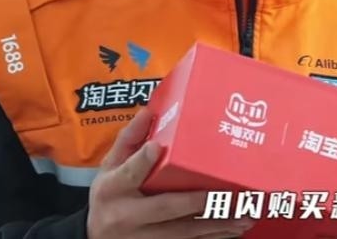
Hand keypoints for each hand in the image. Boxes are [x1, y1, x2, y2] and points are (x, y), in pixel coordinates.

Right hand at [87, 105, 254, 238]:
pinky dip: (211, 238)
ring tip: (244, 216)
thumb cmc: (108, 196)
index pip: (128, 173)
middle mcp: (126, 215)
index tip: (156, 147)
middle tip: (226, 194)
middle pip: (165, 207)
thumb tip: (149, 111)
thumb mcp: (109, 167)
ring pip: (183, 233)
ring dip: (216, 225)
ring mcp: (141, 238)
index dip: (142, 160)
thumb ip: (129, 141)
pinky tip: (233, 231)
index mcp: (112, 188)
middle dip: (197, 201)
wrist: (92, 238)